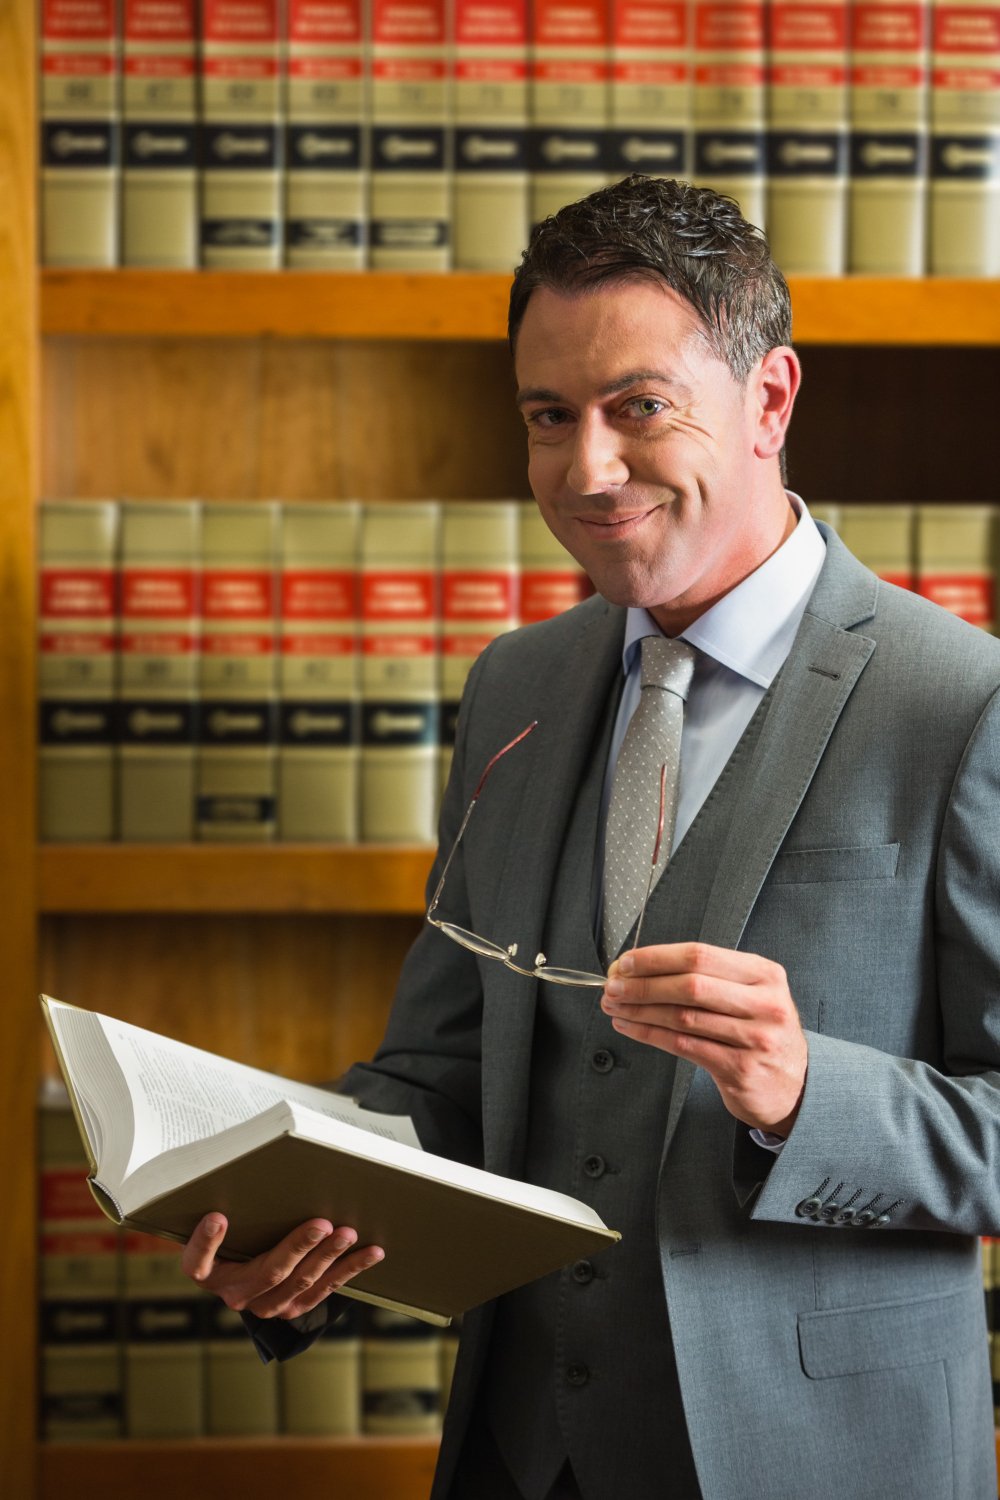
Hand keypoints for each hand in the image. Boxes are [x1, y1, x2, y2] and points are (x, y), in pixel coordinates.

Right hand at [180, 1214, 384, 1319]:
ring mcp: (265, 1305)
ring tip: (348, 1234)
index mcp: (207, 1272)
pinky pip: (323, 1290)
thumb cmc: (232, 1228)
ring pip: (300, 1283)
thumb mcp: (220, 1218)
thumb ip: (223, 1201)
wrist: (241, 1265)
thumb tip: (241, 1167)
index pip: (198, 1262)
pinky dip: (349, 1269)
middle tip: (321, 1224)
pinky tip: (372, 1252)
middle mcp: (235, 1293)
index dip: (205, 1243)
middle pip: (267, 1272)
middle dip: (298, 1247)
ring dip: (328, 1258)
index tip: (217, 1217)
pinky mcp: (292, 1307)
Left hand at [601, 942, 807, 1136]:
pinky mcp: (740, 1069)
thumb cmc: (763, 1033)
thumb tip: (643, 968)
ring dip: (640, 1010)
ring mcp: (755, 1037)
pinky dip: (650, 1034)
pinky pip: (683, 1046)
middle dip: (643, 984)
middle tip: (613, 986)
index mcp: (764, 974)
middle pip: (690, 985)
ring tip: (616, 1006)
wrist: (797, 1086)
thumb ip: (708, 978)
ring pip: (682, 1017)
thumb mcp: (752, 994)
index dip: (657, 957)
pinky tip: (632, 1027)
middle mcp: (764, 1003)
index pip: (701, 955)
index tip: (627, 962)